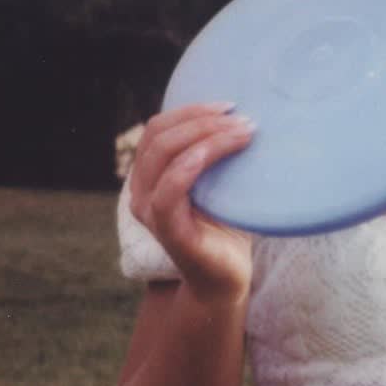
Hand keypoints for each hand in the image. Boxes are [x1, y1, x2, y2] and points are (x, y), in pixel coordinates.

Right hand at [128, 102, 255, 302]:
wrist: (226, 280)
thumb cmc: (226, 228)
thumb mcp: (219, 183)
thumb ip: (214, 154)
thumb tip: (242, 114)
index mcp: (151, 175)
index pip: (157, 128)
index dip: (189, 110)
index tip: (229, 106)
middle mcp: (141, 191)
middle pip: (159, 136)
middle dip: (202, 119)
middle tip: (242, 119)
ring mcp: (151, 212)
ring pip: (164, 156)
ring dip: (206, 136)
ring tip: (244, 132)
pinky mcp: (168, 232)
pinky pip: (169, 192)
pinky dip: (190, 166)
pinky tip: (215, 152)